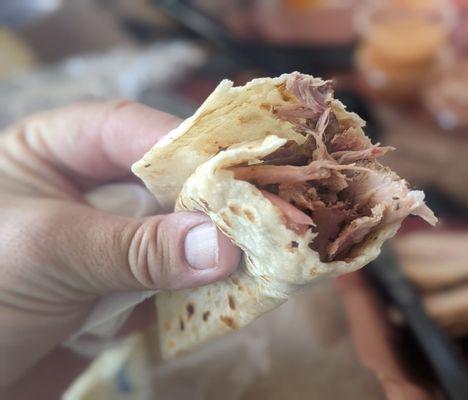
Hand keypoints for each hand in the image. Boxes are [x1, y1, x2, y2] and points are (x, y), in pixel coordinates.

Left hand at [0, 100, 241, 387]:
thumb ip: (134, 247)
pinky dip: (198, 289)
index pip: (126, 129)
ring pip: (172, 235)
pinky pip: (170, 281)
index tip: (234, 166)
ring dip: (209, 251)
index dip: (182, 144)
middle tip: (261, 213)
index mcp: (52, 153)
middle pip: (162, 184)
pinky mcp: (121, 290)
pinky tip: (231, 292)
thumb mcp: (49, 252)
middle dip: (206, 202)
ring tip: (261, 254)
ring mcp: (107, 243)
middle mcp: (85, 192)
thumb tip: (221, 245)